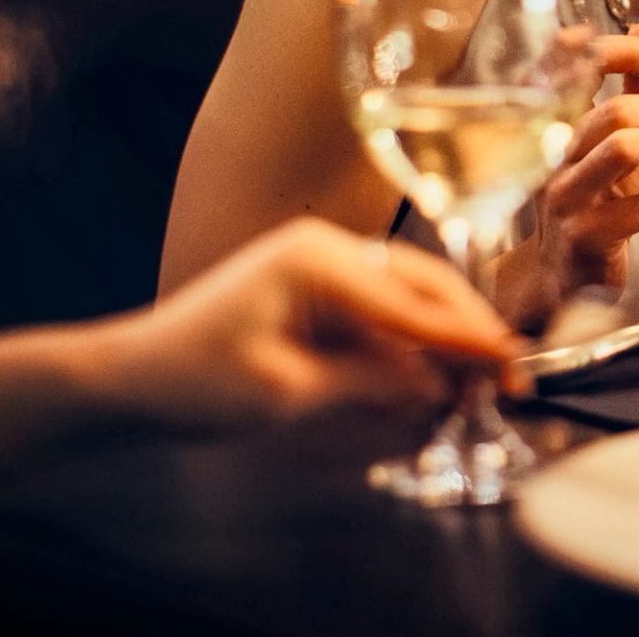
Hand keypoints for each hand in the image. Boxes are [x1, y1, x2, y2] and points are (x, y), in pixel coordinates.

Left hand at [107, 218, 523, 428]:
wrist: (125, 381)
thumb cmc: (194, 383)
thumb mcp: (288, 391)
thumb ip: (370, 380)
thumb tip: (436, 383)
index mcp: (318, 260)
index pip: (413, 303)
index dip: (468, 338)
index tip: (513, 363)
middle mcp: (326, 247)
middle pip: (421, 283)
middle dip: (467, 327)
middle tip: (509, 372)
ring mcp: (318, 262)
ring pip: (405, 293)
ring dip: (443, 333)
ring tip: (482, 374)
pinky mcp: (311, 286)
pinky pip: (378, 308)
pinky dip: (408, 338)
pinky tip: (432, 370)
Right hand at [534, 23, 638, 293]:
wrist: (559, 278)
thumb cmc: (592, 203)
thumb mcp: (612, 144)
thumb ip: (631, 90)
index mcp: (556, 123)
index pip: (575, 66)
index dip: (624, 53)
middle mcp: (552, 156)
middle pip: (614, 112)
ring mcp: (566, 198)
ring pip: (623, 150)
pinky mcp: (585, 237)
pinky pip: (638, 210)